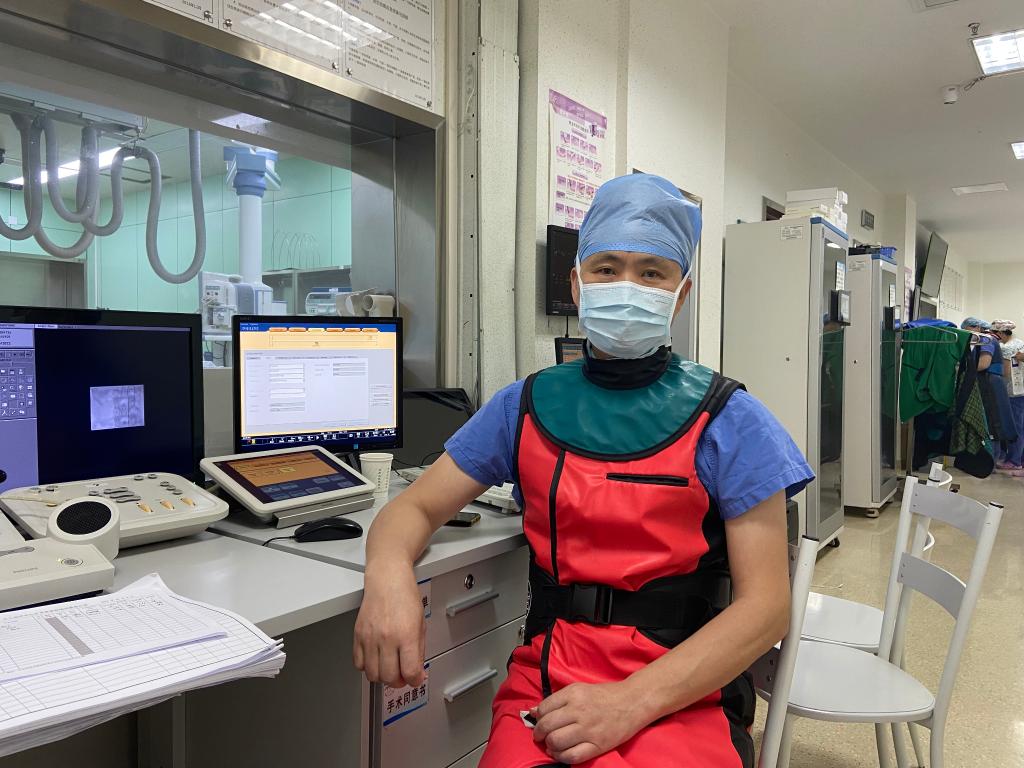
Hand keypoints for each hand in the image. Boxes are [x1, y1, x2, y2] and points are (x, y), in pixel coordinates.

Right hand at [353, 566, 425, 687]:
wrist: (387, 579)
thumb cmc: (405, 596)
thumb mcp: (421, 624)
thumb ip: (419, 650)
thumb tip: (417, 672)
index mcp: (406, 635)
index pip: (410, 672)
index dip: (415, 680)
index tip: (416, 678)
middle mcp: (387, 638)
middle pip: (390, 677)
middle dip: (399, 681)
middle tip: (403, 675)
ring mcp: (370, 638)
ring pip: (373, 674)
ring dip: (383, 676)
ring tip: (389, 667)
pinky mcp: (357, 635)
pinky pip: (358, 663)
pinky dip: (367, 667)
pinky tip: (376, 659)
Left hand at [531, 681, 649, 763]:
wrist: (632, 702)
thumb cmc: (605, 695)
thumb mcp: (579, 689)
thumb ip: (557, 700)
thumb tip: (534, 712)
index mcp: (573, 694)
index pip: (544, 708)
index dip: (538, 718)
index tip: (539, 722)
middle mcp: (579, 711)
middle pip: (547, 726)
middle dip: (539, 734)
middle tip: (540, 736)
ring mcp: (588, 729)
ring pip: (556, 742)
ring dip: (549, 745)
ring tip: (551, 744)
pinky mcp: (597, 745)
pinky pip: (572, 756)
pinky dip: (561, 757)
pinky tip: (559, 753)